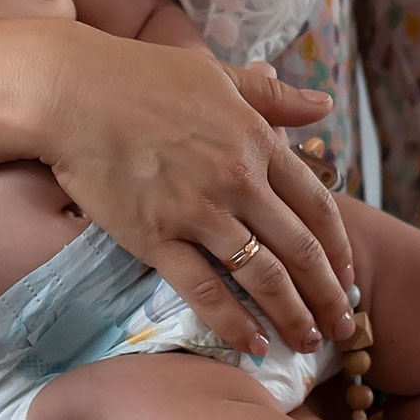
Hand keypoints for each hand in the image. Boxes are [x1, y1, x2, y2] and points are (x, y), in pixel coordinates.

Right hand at [42, 29, 354, 355]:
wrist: (70, 91)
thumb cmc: (140, 76)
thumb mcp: (218, 74)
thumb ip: (273, 96)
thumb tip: (325, 105)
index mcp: (257, 141)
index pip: (317, 206)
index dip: (338, 248)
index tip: (349, 278)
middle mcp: (238, 180)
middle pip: (299, 249)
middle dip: (327, 295)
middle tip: (343, 328)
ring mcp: (198, 212)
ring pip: (262, 276)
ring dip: (291, 315)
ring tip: (305, 343)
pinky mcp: (156, 238)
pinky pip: (204, 290)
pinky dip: (232, 322)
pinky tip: (251, 345)